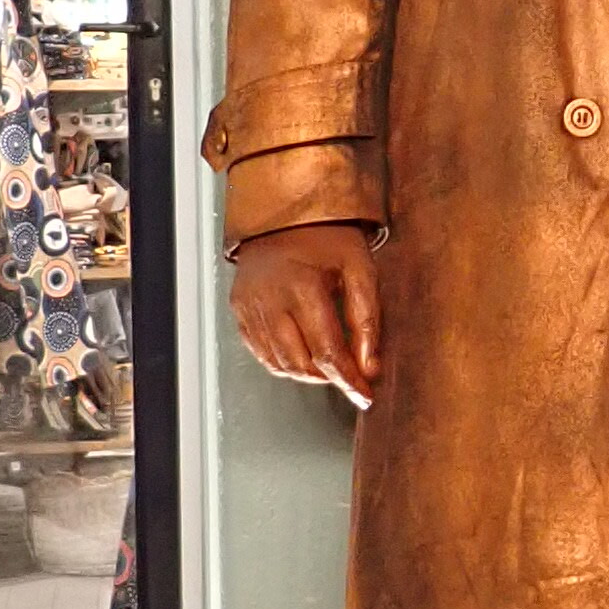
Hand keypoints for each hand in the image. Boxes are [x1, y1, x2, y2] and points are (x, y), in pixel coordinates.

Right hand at [230, 223, 383, 406]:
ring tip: (330, 363)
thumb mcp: (360, 268)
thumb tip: (369, 366)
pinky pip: (261, 353)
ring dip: (308, 374)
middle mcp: (270, 299)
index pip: (328, 351)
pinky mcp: (239, 310)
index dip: (349, 379)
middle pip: (300, 364)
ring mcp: (250, 306)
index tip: (364, 394)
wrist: (285, 213)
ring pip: (279, 364)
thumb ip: (366, 318)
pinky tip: (304, 353)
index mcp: (302, 286)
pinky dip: (284, 362)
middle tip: (351, 378)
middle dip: (329, 378)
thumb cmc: (326, 236)